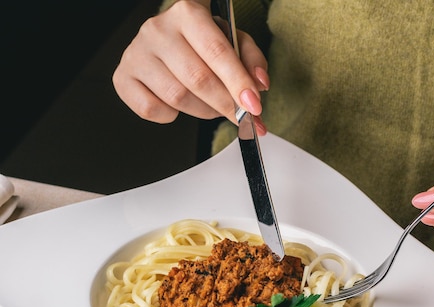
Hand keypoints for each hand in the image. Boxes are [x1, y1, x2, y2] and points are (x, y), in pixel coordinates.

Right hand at [112, 0, 268, 132]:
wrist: (164, 45)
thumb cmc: (199, 45)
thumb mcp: (231, 42)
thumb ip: (250, 60)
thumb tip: (260, 84)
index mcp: (187, 13)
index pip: (217, 51)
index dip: (238, 82)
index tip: (254, 105)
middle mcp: (158, 29)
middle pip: (197, 78)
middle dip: (224, 104)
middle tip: (239, 116)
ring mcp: (136, 53)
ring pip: (177, 98)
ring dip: (201, 111)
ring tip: (210, 107)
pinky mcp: (123, 77)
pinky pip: (151, 110)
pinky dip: (170, 115)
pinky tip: (177, 105)